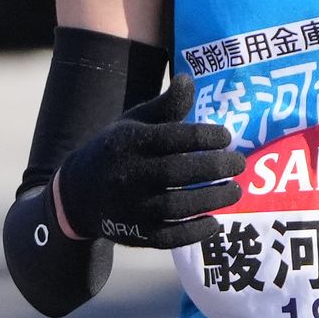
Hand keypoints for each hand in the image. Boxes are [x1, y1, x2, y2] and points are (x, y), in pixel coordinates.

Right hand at [55, 73, 244, 248]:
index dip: (205, 136)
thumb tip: (190, 80)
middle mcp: (128, 174)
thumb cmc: (118, 151)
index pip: (172, 137)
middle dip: (215, 168)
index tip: (227, 137)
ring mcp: (130, 207)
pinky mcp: (134, 234)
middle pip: (176, 172)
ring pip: (175, 207)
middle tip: (240, 164)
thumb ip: (165, 105)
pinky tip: (214, 222)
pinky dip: (194, 233)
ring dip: (212, 200)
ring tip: (236, 191)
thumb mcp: (134, 122)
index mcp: (129, 142)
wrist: (78, 193)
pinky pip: (167, 237)